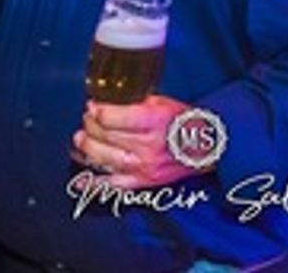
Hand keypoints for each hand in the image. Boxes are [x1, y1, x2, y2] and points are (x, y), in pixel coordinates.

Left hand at [71, 95, 194, 189]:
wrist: (207, 147)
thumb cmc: (184, 121)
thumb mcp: (161, 102)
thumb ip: (134, 102)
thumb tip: (104, 104)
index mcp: (152, 121)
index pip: (111, 118)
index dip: (96, 111)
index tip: (92, 106)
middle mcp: (146, 145)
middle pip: (104, 136)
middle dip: (90, 125)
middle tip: (87, 119)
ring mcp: (143, 166)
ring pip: (104, 158)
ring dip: (87, 148)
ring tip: (81, 140)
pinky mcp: (143, 182)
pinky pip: (113, 185)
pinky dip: (94, 182)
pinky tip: (81, 179)